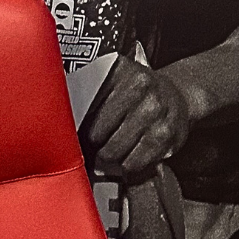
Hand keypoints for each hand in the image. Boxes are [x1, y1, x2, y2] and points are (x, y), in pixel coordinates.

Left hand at [82, 55, 198, 182]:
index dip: (76, 128)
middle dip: (93, 147)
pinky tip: (130, 156)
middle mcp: (139, 87)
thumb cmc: (138, 95)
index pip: (82, 108)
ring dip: (110, 160)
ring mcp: (154, 110)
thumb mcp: (112, 83)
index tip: (75, 135)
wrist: (178, 97)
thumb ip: (87, 97)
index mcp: (119, 71)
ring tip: (113, 152)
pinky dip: (128, 168)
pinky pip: (133, 164)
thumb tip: (59, 127)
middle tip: (97, 146)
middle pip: (96, 135)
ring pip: (114, 152)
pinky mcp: (166, 134)